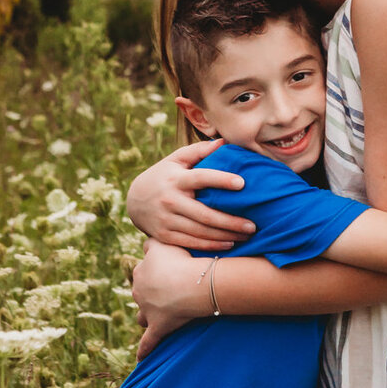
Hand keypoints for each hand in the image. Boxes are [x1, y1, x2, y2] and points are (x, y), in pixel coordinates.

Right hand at [126, 140, 254, 249]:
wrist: (134, 201)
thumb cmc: (164, 176)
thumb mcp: (175, 160)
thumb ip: (198, 151)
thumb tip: (223, 142)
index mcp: (176, 179)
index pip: (201, 178)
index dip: (221, 180)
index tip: (242, 183)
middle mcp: (170, 200)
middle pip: (205, 214)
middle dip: (231, 221)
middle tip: (253, 225)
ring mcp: (167, 220)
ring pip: (201, 232)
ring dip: (226, 236)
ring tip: (246, 236)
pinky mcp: (165, 236)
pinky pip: (192, 243)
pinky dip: (211, 245)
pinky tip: (229, 244)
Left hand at [132, 241, 207, 357]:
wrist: (193, 283)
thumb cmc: (183, 260)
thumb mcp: (165, 242)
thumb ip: (153, 241)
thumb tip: (145, 242)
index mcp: (141, 270)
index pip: (143, 269)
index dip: (154, 270)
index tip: (166, 270)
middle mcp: (140, 290)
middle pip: (141, 292)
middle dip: (150, 293)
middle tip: (168, 291)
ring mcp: (147, 310)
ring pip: (142, 315)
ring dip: (146, 316)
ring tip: (154, 318)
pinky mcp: (157, 327)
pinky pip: (148, 341)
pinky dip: (144, 350)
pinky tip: (140, 358)